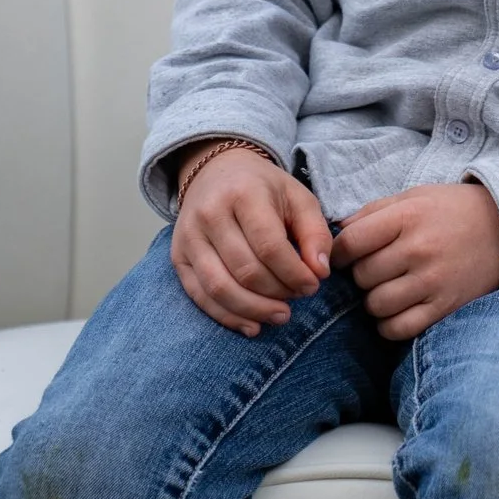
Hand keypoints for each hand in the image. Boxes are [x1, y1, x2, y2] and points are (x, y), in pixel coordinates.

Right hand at [170, 144, 330, 334]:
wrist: (216, 172)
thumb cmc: (263, 189)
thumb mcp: (298, 198)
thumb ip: (315, 232)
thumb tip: (320, 272)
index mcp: (244, 194)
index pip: (269, 246)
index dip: (294, 273)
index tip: (313, 285)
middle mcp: (210, 214)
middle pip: (245, 270)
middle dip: (277, 292)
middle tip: (298, 298)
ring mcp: (189, 237)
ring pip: (219, 288)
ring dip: (254, 310)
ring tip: (280, 316)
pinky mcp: (178, 257)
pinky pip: (200, 296)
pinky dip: (227, 317)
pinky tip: (252, 325)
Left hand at [333, 183, 498, 339]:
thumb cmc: (453, 211)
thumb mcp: (416, 196)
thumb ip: (374, 211)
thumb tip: (338, 232)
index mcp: (408, 216)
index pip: (352, 242)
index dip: (339, 253)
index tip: (345, 256)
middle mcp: (420, 249)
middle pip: (363, 276)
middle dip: (363, 275)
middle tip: (378, 269)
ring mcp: (434, 281)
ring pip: (376, 305)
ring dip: (376, 300)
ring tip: (390, 288)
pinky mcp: (446, 306)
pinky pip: (399, 328)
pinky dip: (390, 324)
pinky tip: (399, 309)